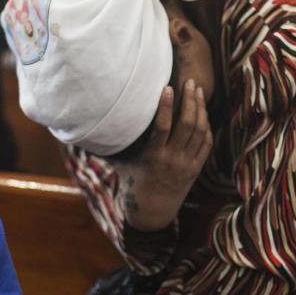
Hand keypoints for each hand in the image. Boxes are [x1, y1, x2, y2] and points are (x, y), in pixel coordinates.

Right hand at [112, 79, 212, 230]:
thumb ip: (113, 144)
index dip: (166, 105)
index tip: (167, 87)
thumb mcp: (121, 163)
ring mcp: (186, 164)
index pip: (163, 126)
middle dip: (190, 100)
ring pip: (199, 130)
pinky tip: (203, 112)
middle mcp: (172, 159)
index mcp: (153, 157)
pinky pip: (206, 142)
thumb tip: (89, 125)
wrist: (152, 212)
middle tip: (190, 81)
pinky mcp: (196, 168)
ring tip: (198, 91)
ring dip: (200, 108)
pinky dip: (206, 125)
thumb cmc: (132, 183)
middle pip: (187, 124)